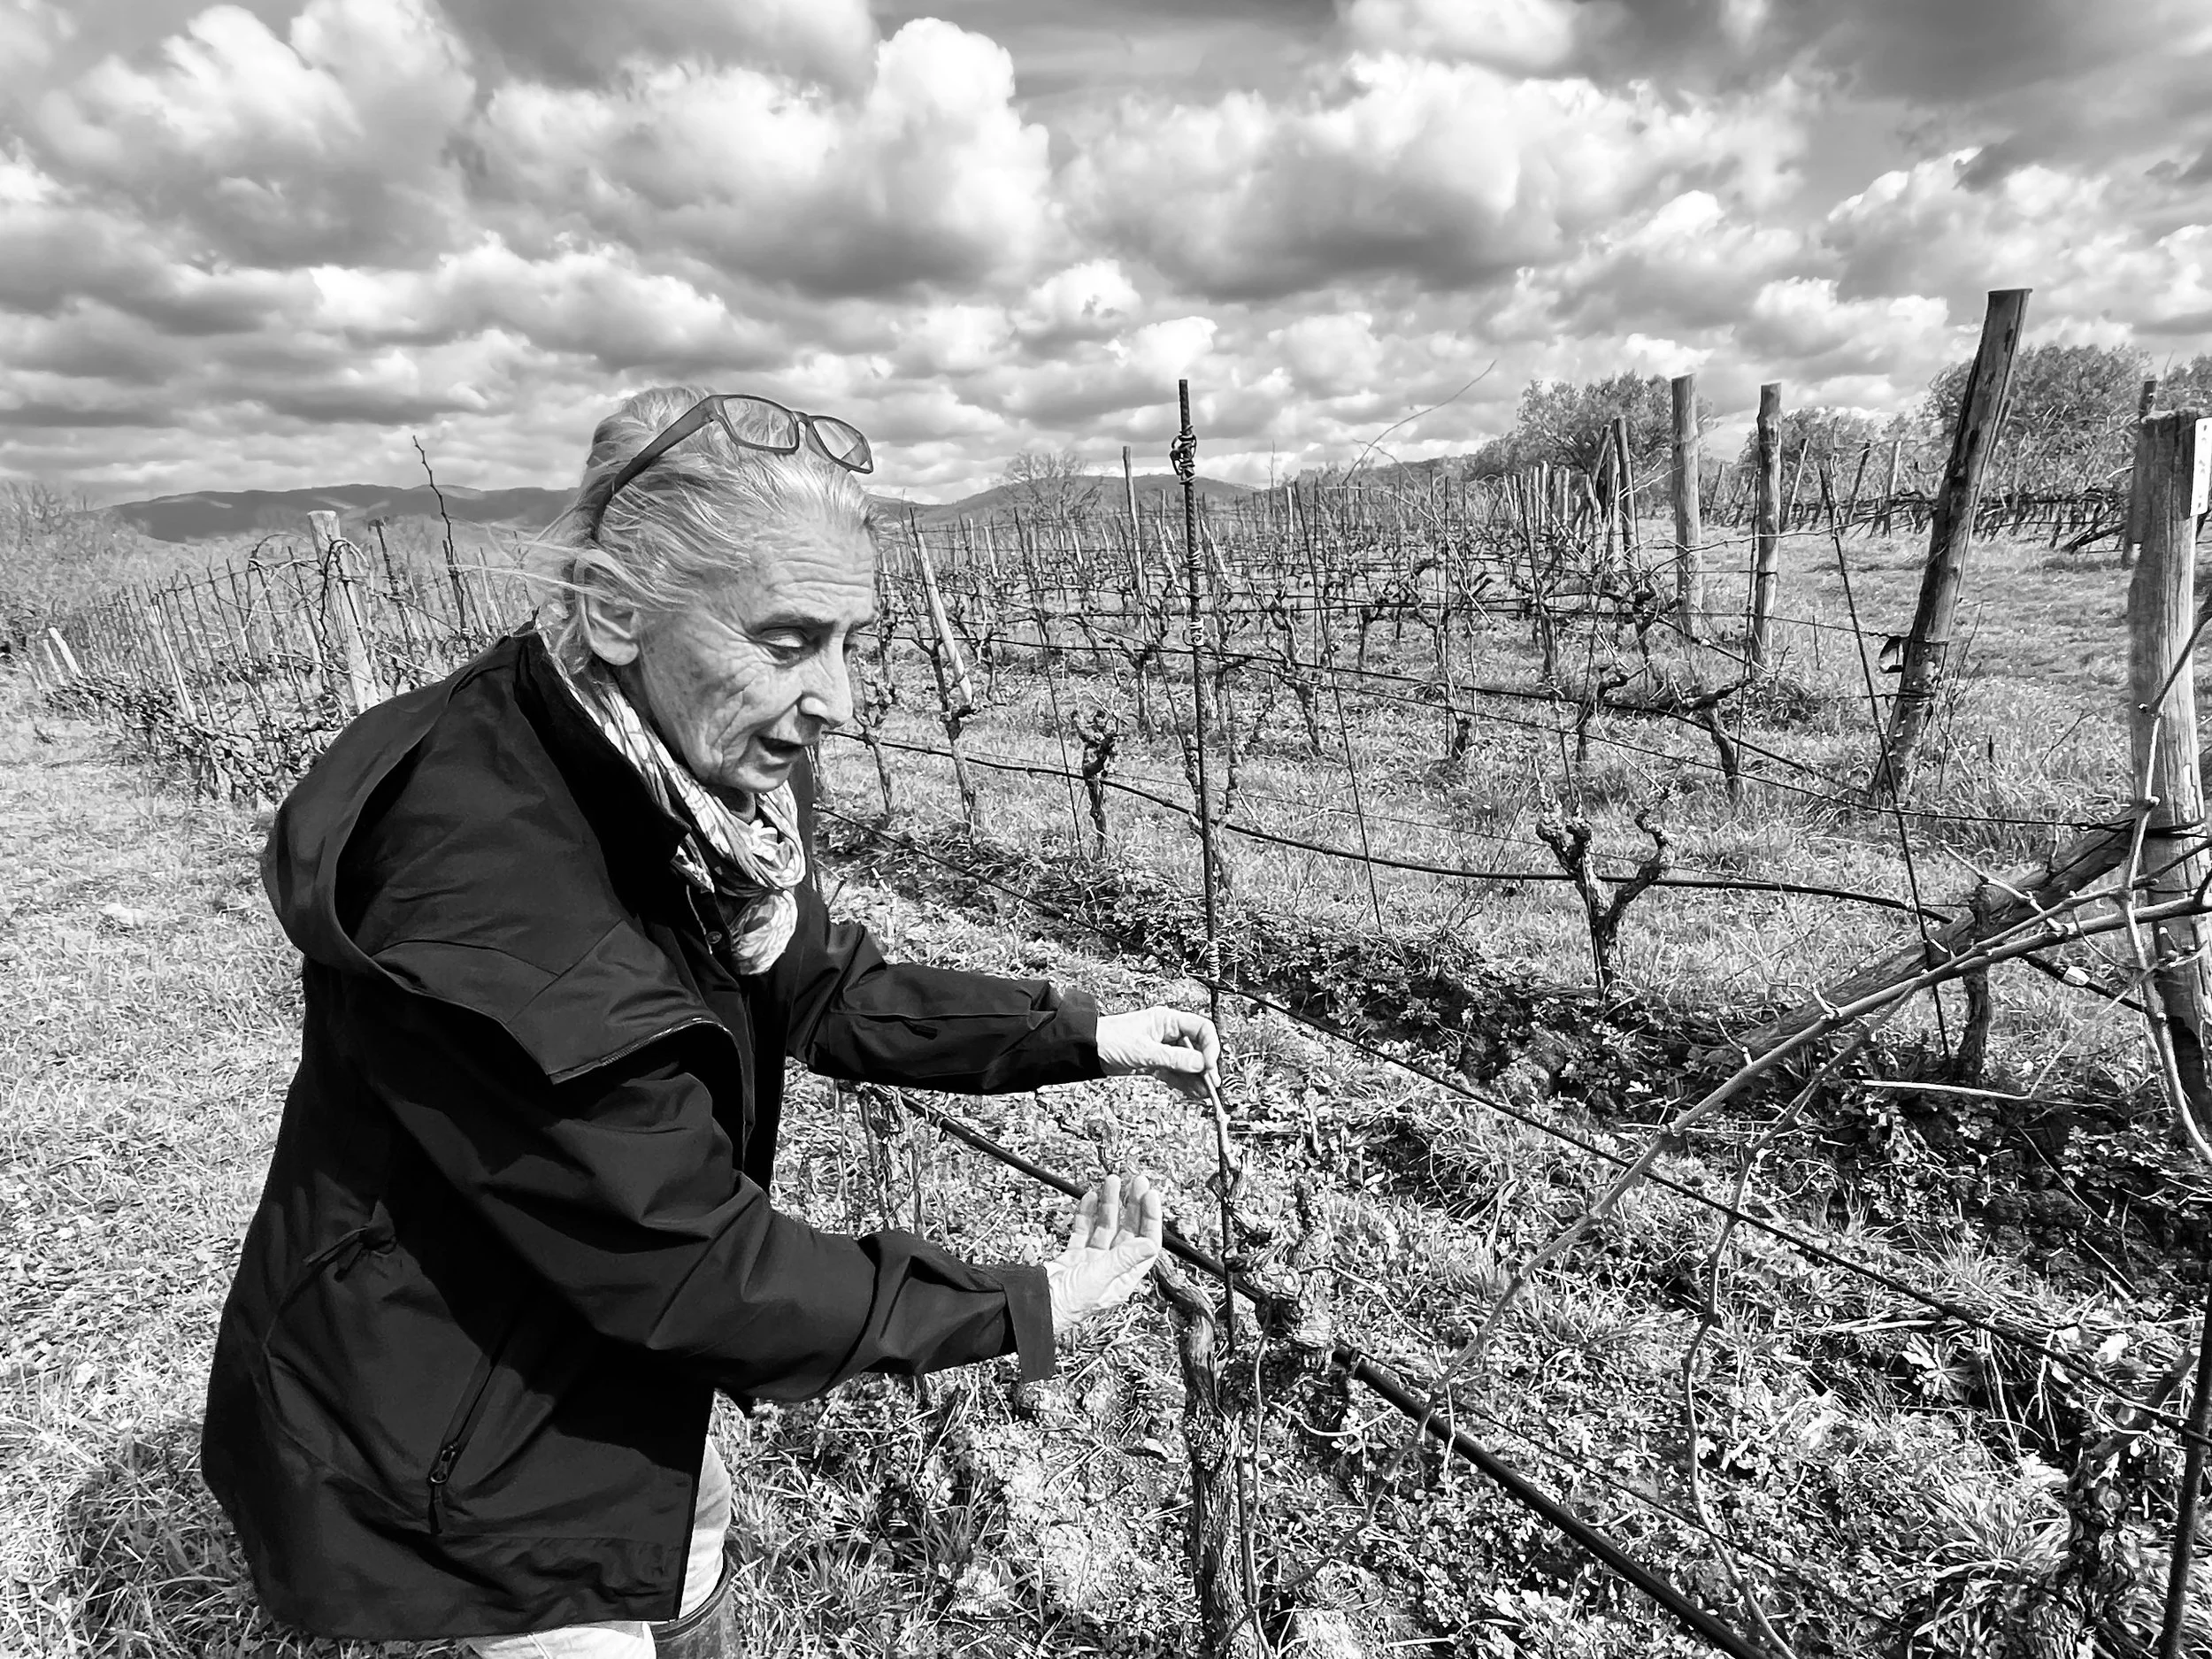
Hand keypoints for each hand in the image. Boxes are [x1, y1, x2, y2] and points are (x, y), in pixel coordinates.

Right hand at [1045, 1173, 1163, 1335]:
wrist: (1034, 1305)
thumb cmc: (1067, 1303)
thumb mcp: (1100, 1277)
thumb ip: (1124, 1258)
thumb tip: (1151, 1244)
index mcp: (1123, 1277)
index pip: (1145, 1242)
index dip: (1150, 1218)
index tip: (1149, 1195)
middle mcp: (1110, 1268)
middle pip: (1127, 1231)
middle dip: (1132, 1205)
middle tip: (1135, 1182)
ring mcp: (1091, 1262)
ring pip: (1105, 1227)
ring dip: (1109, 1204)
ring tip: (1111, 1182)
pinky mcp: (1073, 1257)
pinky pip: (1084, 1231)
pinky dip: (1087, 1214)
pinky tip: (1091, 1199)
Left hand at [1096, 1006, 1219, 1099]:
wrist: (1086, 1050)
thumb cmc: (1110, 1040)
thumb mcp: (1145, 1051)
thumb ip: (1175, 1058)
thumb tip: (1201, 1064)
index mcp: (1167, 1020)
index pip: (1201, 1029)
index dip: (1210, 1046)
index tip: (1210, 1064)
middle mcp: (1167, 1033)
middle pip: (1197, 1048)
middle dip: (1205, 1066)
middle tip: (1211, 1084)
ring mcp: (1161, 1048)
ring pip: (1187, 1063)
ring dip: (1196, 1078)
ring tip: (1205, 1093)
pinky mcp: (1154, 1063)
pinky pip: (1175, 1073)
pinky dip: (1184, 1083)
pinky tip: (1193, 1092)